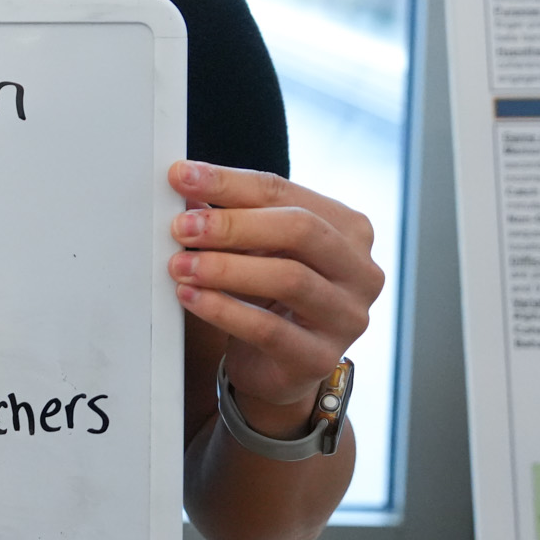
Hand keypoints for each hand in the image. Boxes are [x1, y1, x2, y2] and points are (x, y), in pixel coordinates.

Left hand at [167, 161, 382, 431]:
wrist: (275, 363)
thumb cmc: (267, 293)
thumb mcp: (254, 248)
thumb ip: (227, 216)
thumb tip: (184, 186)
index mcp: (346, 228)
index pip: (284, 191)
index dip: (228, 182)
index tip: (180, 177)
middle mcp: (360, 270)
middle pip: (300, 230)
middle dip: (233, 225)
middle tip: (182, 227)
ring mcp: (347, 316)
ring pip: (289, 279)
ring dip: (225, 268)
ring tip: (179, 265)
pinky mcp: (320, 358)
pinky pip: (270, 330)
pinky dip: (224, 310)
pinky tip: (190, 297)